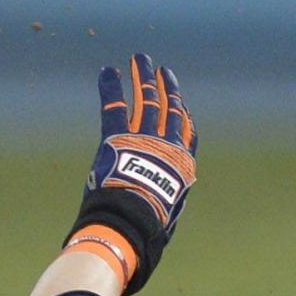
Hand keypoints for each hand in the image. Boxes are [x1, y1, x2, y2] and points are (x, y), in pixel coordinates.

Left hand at [71, 53, 199, 294]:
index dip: (183, 118)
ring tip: (140, 59)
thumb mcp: (164, 224)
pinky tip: (109, 70)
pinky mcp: (117, 138)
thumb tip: (155, 228)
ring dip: (144, 78)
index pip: (186, 136)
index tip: (181, 106)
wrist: (128, 229)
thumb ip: (164, 211)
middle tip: (161, 70)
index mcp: (182, 170)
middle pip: (169, 112)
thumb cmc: (145, 236)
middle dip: (166, 89)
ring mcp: (143, 140)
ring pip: (146, 102)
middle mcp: (167, 150)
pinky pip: (115, 106)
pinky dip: (112, 87)